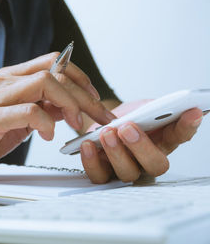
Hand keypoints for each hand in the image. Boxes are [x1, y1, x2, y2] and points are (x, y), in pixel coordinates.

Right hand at [0, 53, 114, 182]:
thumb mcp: (21, 120)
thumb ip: (43, 107)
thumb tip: (70, 105)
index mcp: (10, 78)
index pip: (53, 61)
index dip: (79, 76)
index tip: (94, 97)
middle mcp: (2, 81)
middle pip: (54, 71)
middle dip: (84, 94)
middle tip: (98, 115)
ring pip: (44, 83)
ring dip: (70, 104)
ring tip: (77, 124)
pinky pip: (28, 111)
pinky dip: (46, 122)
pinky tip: (48, 135)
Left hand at [80, 100, 203, 182]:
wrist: (100, 124)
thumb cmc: (125, 119)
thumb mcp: (141, 109)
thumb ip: (155, 109)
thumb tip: (169, 105)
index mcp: (163, 141)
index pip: (180, 136)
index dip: (187, 126)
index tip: (192, 112)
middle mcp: (147, 160)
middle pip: (154, 164)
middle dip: (141, 146)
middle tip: (128, 128)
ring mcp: (126, 169)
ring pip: (127, 172)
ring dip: (116, 153)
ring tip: (107, 133)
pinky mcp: (103, 172)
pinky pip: (99, 175)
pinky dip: (91, 161)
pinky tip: (88, 145)